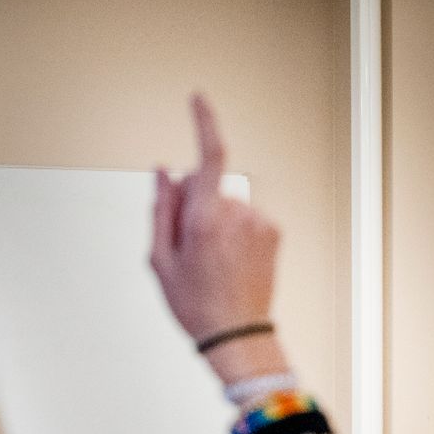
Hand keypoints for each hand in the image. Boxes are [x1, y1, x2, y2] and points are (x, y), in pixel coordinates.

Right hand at [149, 95, 280, 355]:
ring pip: (226, 204)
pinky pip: (245, 217)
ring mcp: (259, 221)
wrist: (237, 334)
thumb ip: (161, 209)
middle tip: (187, 250)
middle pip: (208, 187)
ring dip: (214, 222)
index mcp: (204, 220)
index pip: (208, 156)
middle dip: (193, 206)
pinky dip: (234, 232)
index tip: (197, 99)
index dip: (204, 122)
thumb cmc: (192, 303)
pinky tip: (229, 261)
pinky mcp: (273, 230)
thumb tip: (164, 171)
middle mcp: (236, 214)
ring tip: (211, 262)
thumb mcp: (160, 259)